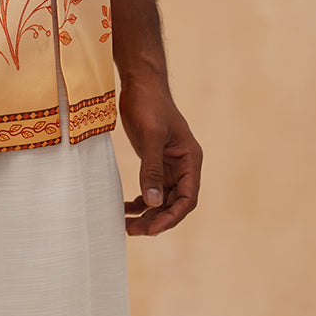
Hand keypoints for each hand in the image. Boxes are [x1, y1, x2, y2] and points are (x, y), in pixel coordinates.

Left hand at [118, 74, 201, 236]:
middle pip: (174, 204)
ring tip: (127, 227)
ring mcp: (168, 166)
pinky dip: (139, 202)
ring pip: (161, 200)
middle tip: (133, 232)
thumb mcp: (150, 135)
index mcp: (190, 160)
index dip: (172, 217)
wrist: (140, 84)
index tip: (152, 229)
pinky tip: (124, 210)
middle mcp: (183, 166)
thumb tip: (152, 203)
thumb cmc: (149, 104)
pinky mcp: (154, 163)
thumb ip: (152, 169)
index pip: (187, 198)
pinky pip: (150, 190)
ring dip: (147, 215)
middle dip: (156, 220)